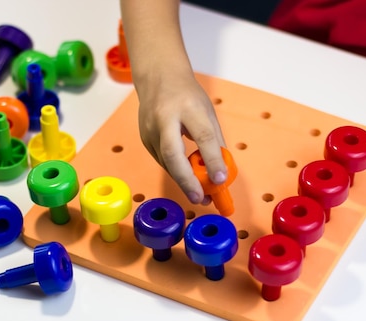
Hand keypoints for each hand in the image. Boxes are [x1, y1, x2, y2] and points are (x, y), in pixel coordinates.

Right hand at [135, 70, 226, 203]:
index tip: (220, 179)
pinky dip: (175, 172)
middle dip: (187, 180)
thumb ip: (214, 140)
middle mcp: (165, 118)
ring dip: (183, 181)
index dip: (212, 159)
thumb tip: (221, 169)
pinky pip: (162, 161)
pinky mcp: (144, 139)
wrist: (157, 77)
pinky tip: (186, 178)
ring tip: (200, 194)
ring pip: (167, 163)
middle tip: (200, 198)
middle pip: (173, 154)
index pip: (202, 135)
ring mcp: (150, 129)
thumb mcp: (207, 111)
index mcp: (188, 107)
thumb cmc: (187, 95)